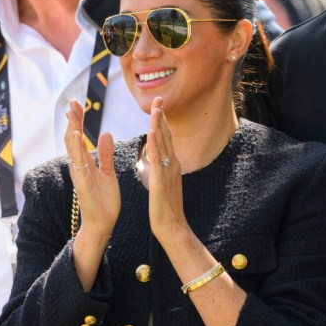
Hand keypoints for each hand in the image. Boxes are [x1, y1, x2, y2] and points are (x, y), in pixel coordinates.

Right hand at [64, 101, 118, 237]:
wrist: (103, 223)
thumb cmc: (104, 200)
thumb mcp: (108, 173)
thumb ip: (106, 155)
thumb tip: (105, 134)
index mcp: (85, 163)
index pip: (80, 137)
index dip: (79, 121)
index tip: (79, 105)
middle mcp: (79, 166)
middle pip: (73, 139)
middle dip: (73, 121)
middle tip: (73, 102)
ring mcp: (79, 173)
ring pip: (73, 148)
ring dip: (72, 130)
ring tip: (72, 113)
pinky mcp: (82, 182)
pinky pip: (78, 163)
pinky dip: (76, 148)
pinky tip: (76, 136)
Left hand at [145, 98, 187, 243]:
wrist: (172, 226)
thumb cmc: (167, 209)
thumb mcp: (165, 185)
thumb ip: (163, 171)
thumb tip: (161, 162)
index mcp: (172, 166)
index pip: (166, 139)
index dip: (162, 122)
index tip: (159, 106)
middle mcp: (173, 165)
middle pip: (167, 136)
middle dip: (162, 116)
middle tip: (159, 98)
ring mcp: (168, 171)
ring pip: (163, 143)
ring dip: (159, 124)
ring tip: (156, 108)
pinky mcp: (161, 179)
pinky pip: (158, 158)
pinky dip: (156, 143)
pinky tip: (153, 131)